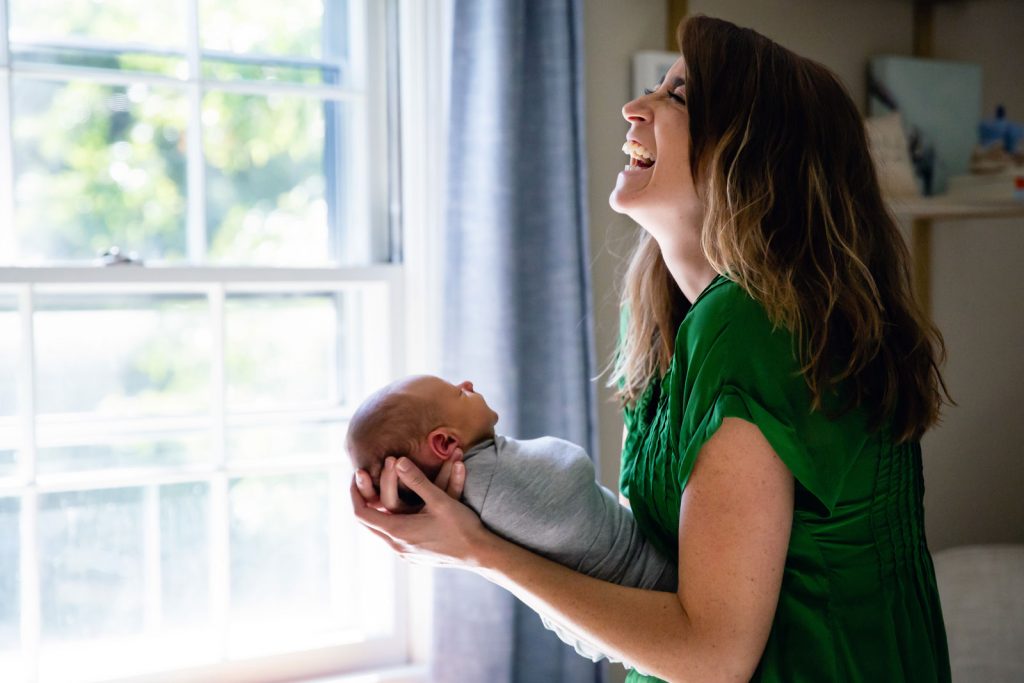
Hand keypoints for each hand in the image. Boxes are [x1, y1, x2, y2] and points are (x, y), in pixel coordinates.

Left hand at [350, 456, 490, 567]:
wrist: (480, 554)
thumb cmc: (462, 526)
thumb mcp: (439, 499)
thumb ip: (417, 480)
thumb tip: (397, 461)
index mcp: (398, 531)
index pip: (362, 513)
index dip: (355, 494)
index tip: (356, 476)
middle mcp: (397, 546)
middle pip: (367, 523)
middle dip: (363, 500)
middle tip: (364, 481)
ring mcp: (405, 554)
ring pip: (380, 531)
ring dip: (377, 512)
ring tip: (379, 493)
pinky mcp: (415, 557)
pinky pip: (392, 538)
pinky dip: (389, 522)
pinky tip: (399, 511)